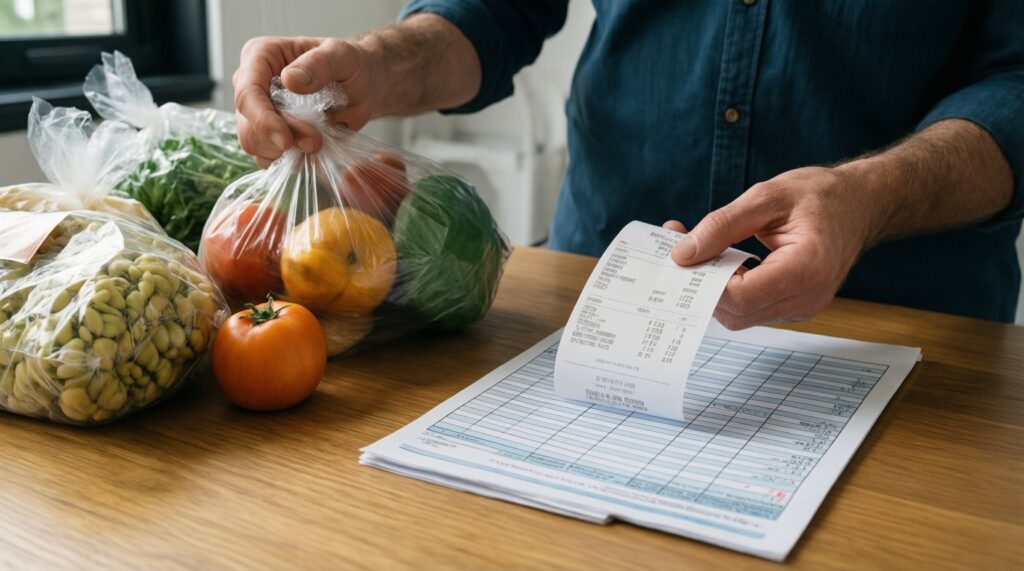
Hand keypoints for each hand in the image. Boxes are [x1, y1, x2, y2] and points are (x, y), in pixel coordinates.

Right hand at [233, 36, 380, 166]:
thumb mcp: (341, 55)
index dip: (262, 120)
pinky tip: (310, 150)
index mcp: (260, 56)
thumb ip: (318, 64)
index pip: (247, 93)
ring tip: (317, 142)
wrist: (362, 85)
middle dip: (280, 139)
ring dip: (286, 152)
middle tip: (316, 141)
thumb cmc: (350, 64)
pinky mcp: (269, 134)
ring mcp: (258, 111)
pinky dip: (288, 160)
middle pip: (247, 124)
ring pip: (254, 144)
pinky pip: (267, 157)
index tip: (285, 140)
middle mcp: (252, 84)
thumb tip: (290, 80)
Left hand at [664, 166, 880, 329]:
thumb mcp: (767, 197)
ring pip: (740, 315)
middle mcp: (808, 298)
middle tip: (681, 250)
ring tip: (702, 250)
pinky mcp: (795, 307)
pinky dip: (731, 288)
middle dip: (702, 285)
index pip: (741, 296)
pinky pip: (752, 308)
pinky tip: (724, 260)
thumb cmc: (823, 196)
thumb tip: (684, 253)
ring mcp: (803, 308)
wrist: (861, 204)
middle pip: (736, 313)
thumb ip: (722, 225)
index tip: (684, 255)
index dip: (705, 281)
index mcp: (807, 268)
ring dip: (714, 287)